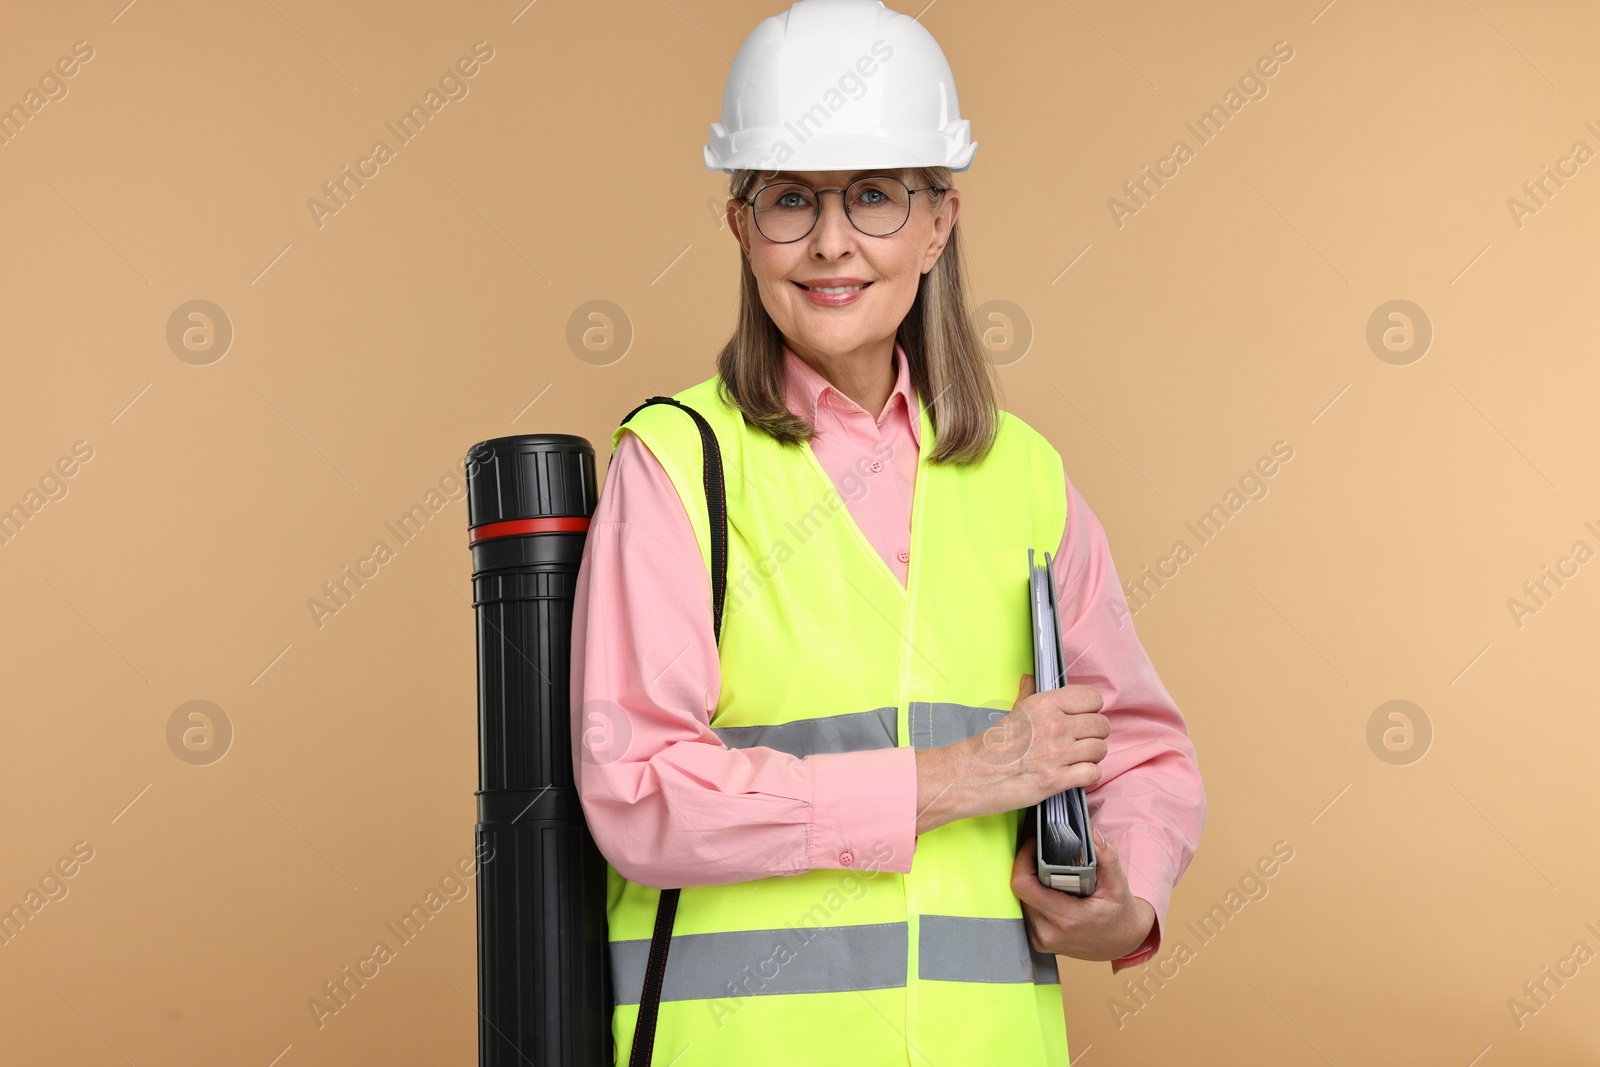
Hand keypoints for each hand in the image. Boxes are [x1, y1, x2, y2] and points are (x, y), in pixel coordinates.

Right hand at [915, 673, 1108, 833]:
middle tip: (1080, 741)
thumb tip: (1029, 679)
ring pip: (1100, 749)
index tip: (1083, 717)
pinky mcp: (1057, 780)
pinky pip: (1093, 774)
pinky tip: (1074, 775)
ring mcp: (1057, 753)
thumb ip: (1027, 694)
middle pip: (1101, 725)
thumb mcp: (1011, 711)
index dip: (1091, 709)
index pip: (1092, 698)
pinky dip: (1087, 776)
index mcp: (1044, 703)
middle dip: (1094, 735)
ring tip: (1076, 759)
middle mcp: (1054, 725)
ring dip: (1091, 756)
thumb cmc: (989, 745)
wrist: (970, 774)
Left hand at [1010, 826, 1154, 962]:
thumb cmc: (1120, 913)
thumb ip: (1105, 856)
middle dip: (1028, 866)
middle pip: (1020, 889)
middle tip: (1045, 853)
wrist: (1121, 943)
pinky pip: (1024, 910)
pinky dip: (1033, 895)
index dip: (1023, 859)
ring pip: (1019, 899)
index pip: (1023, 885)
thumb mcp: (1119, 884)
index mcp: (1066, 919)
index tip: (1035, 845)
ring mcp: (1040, 939)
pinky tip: (1048, 889)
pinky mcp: (1037, 941)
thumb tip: (1089, 832)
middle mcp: (1048, 932)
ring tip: (1049, 871)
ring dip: (1030, 881)